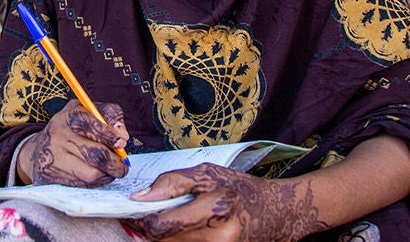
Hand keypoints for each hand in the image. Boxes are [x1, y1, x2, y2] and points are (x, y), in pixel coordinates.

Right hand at [16, 99, 129, 186]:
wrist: (38, 149)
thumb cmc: (72, 129)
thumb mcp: (88, 112)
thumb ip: (109, 115)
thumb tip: (123, 136)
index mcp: (69, 115)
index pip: (89, 123)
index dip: (109, 134)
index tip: (122, 142)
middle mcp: (58, 135)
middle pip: (95, 153)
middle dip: (115, 163)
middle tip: (124, 166)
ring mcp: (52, 156)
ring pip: (90, 174)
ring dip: (107, 175)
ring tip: (112, 171)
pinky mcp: (49, 176)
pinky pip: (81, 185)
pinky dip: (96, 183)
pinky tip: (98, 177)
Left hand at [127, 163, 323, 240]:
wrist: (275, 214)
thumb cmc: (239, 189)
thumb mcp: (208, 174)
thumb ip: (171, 183)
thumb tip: (139, 198)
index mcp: (215, 209)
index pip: (162, 225)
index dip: (143, 218)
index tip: (135, 208)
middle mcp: (218, 238)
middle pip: (163, 241)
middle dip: (150, 226)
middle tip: (148, 212)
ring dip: (163, 235)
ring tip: (172, 218)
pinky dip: (176, 240)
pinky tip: (181, 229)